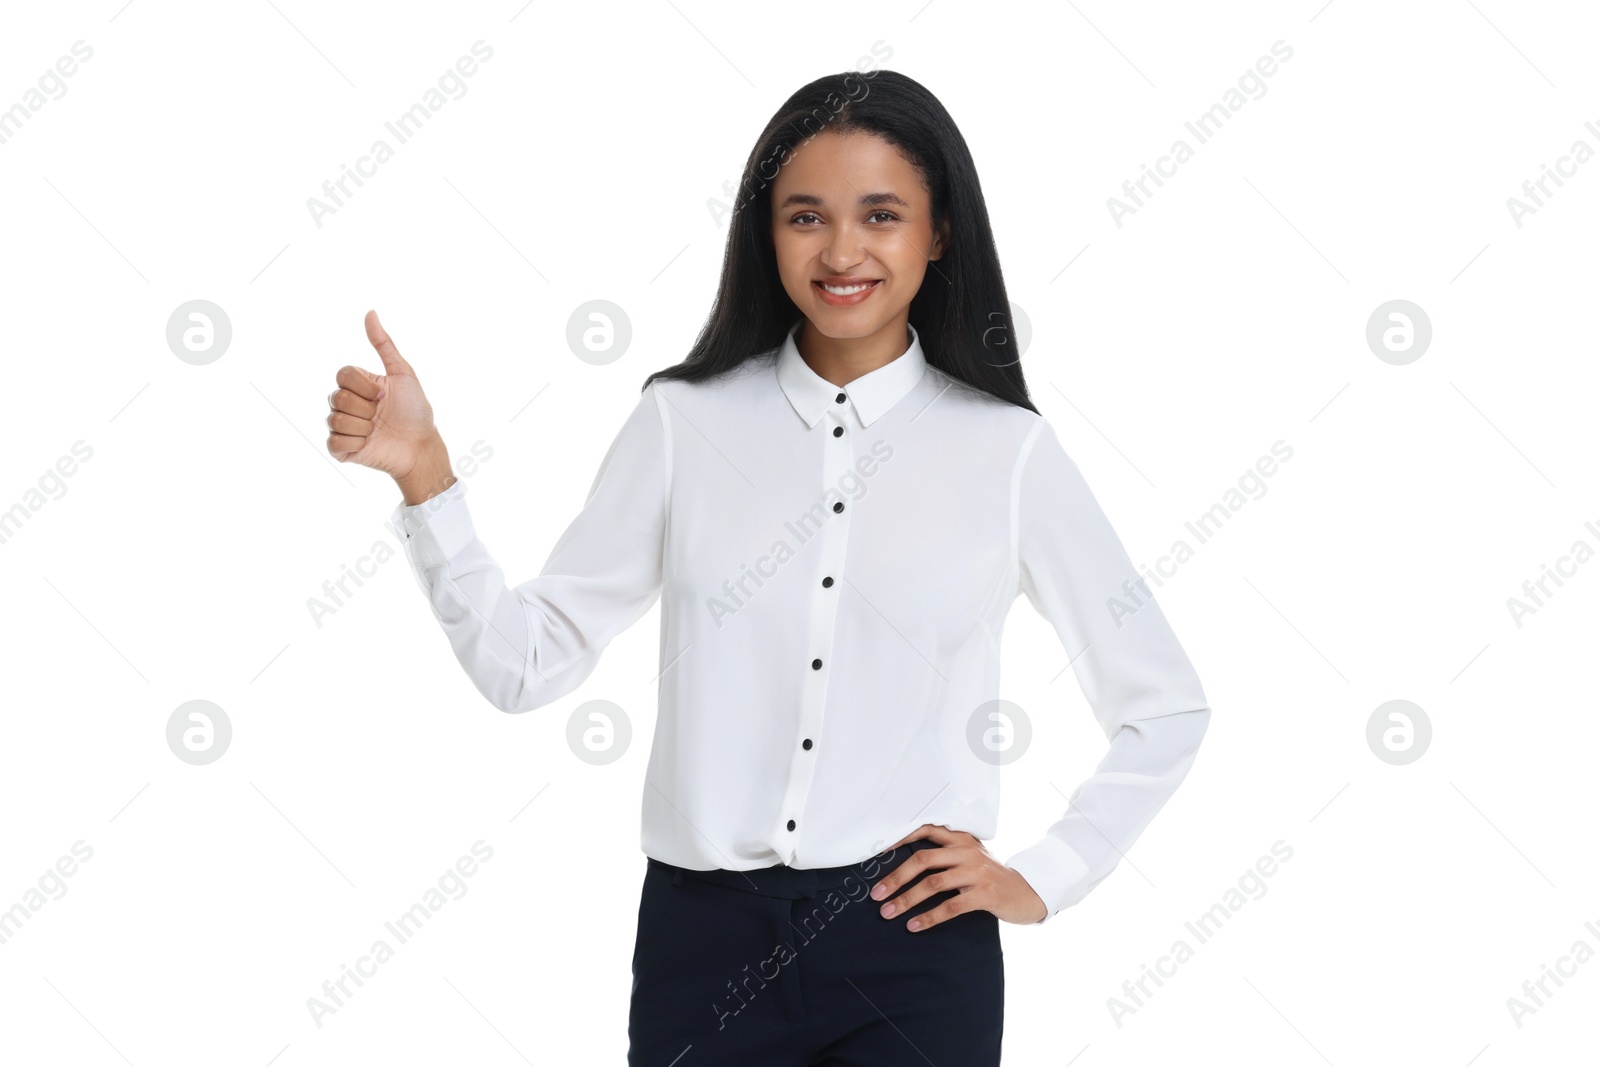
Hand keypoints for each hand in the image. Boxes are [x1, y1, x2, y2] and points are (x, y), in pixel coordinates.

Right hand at [325, 311, 444, 485]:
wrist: (421, 446)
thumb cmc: (415, 411)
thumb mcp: (403, 374)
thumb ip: (384, 345)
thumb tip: (370, 312)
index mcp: (358, 385)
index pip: (343, 375)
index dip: (365, 386)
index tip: (384, 395)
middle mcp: (346, 403)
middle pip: (337, 397)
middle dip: (366, 408)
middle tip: (381, 415)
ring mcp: (343, 426)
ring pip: (335, 419)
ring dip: (363, 426)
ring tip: (377, 431)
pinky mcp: (341, 449)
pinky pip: (333, 442)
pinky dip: (355, 443)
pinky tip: (369, 444)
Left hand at [868, 823, 1046, 929]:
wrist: (1027, 893)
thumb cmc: (992, 877)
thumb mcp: (971, 858)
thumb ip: (947, 855)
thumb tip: (905, 865)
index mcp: (961, 839)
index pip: (926, 830)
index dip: (900, 838)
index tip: (877, 853)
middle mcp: (967, 852)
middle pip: (922, 860)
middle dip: (896, 878)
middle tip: (876, 895)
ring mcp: (977, 872)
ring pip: (933, 884)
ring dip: (906, 900)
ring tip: (888, 913)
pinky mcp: (985, 894)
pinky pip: (950, 906)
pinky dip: (929, 917)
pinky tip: (914, 926)